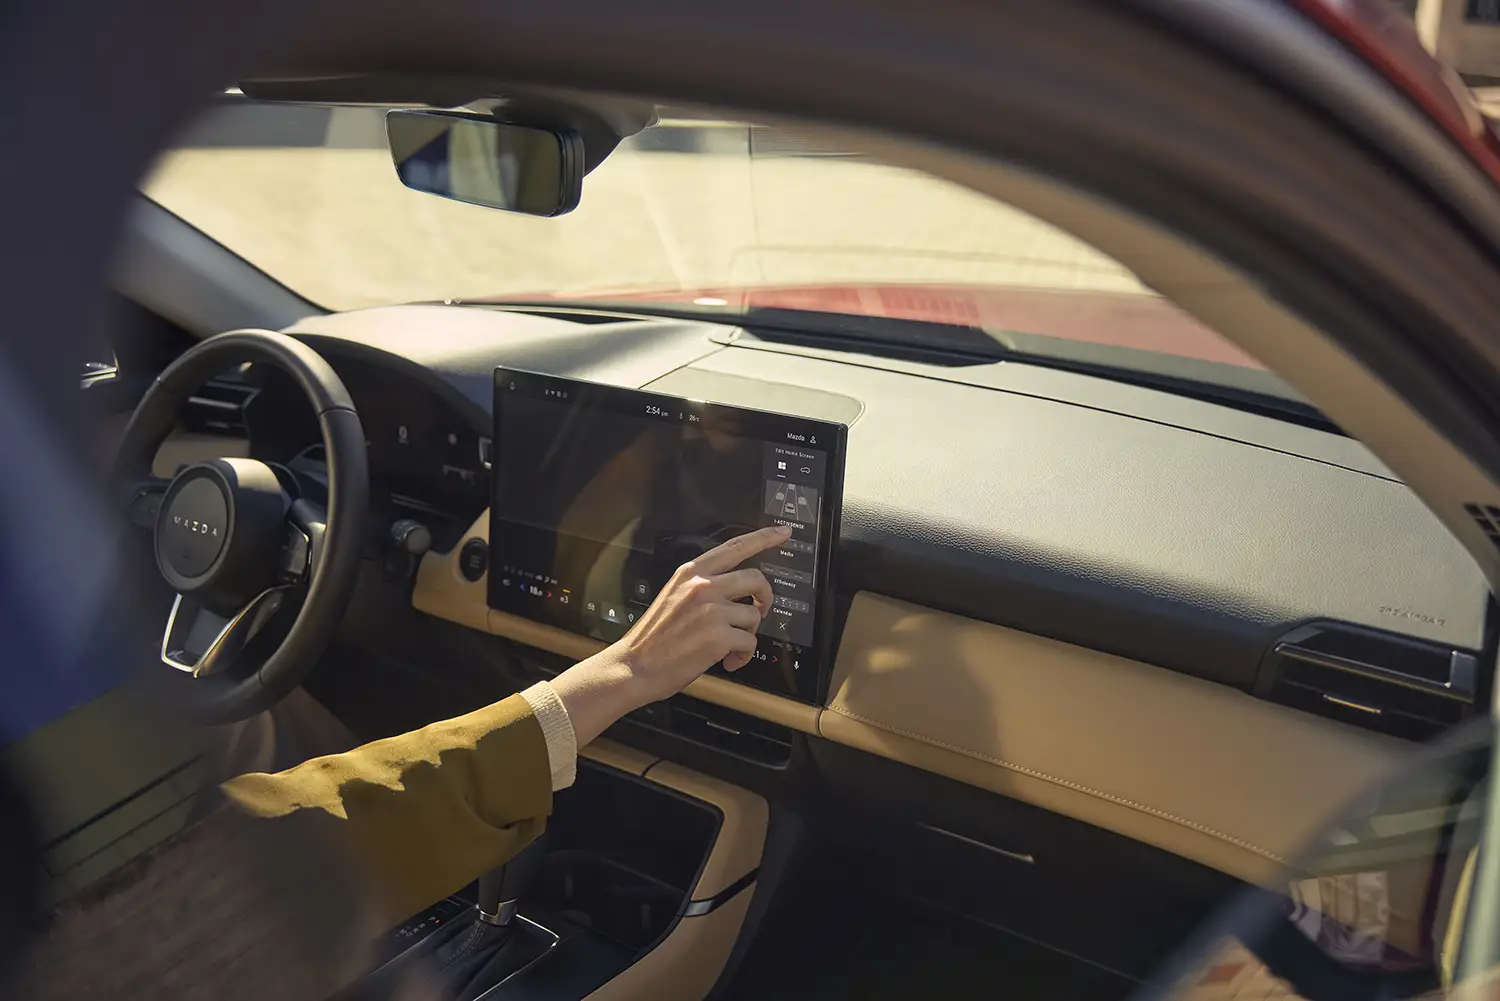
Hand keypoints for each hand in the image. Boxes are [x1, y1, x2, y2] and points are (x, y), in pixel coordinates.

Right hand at [549, 524, 791, 745]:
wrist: (635, 666)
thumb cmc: (653, 638)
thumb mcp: (673, 596)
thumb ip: (702, 587)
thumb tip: (735, 593)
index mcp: (691, 573)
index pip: (735, 546)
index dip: (764, 537)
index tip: (783, 532)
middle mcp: (703, 586)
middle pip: (756, 578)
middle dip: (766, 596)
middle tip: (762, 609)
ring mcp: (712, 610)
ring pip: (753, 615)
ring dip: (747, 634)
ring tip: (730, 646)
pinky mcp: (719, 636)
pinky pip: (750, 643)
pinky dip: (743, 655)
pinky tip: (728, 661)